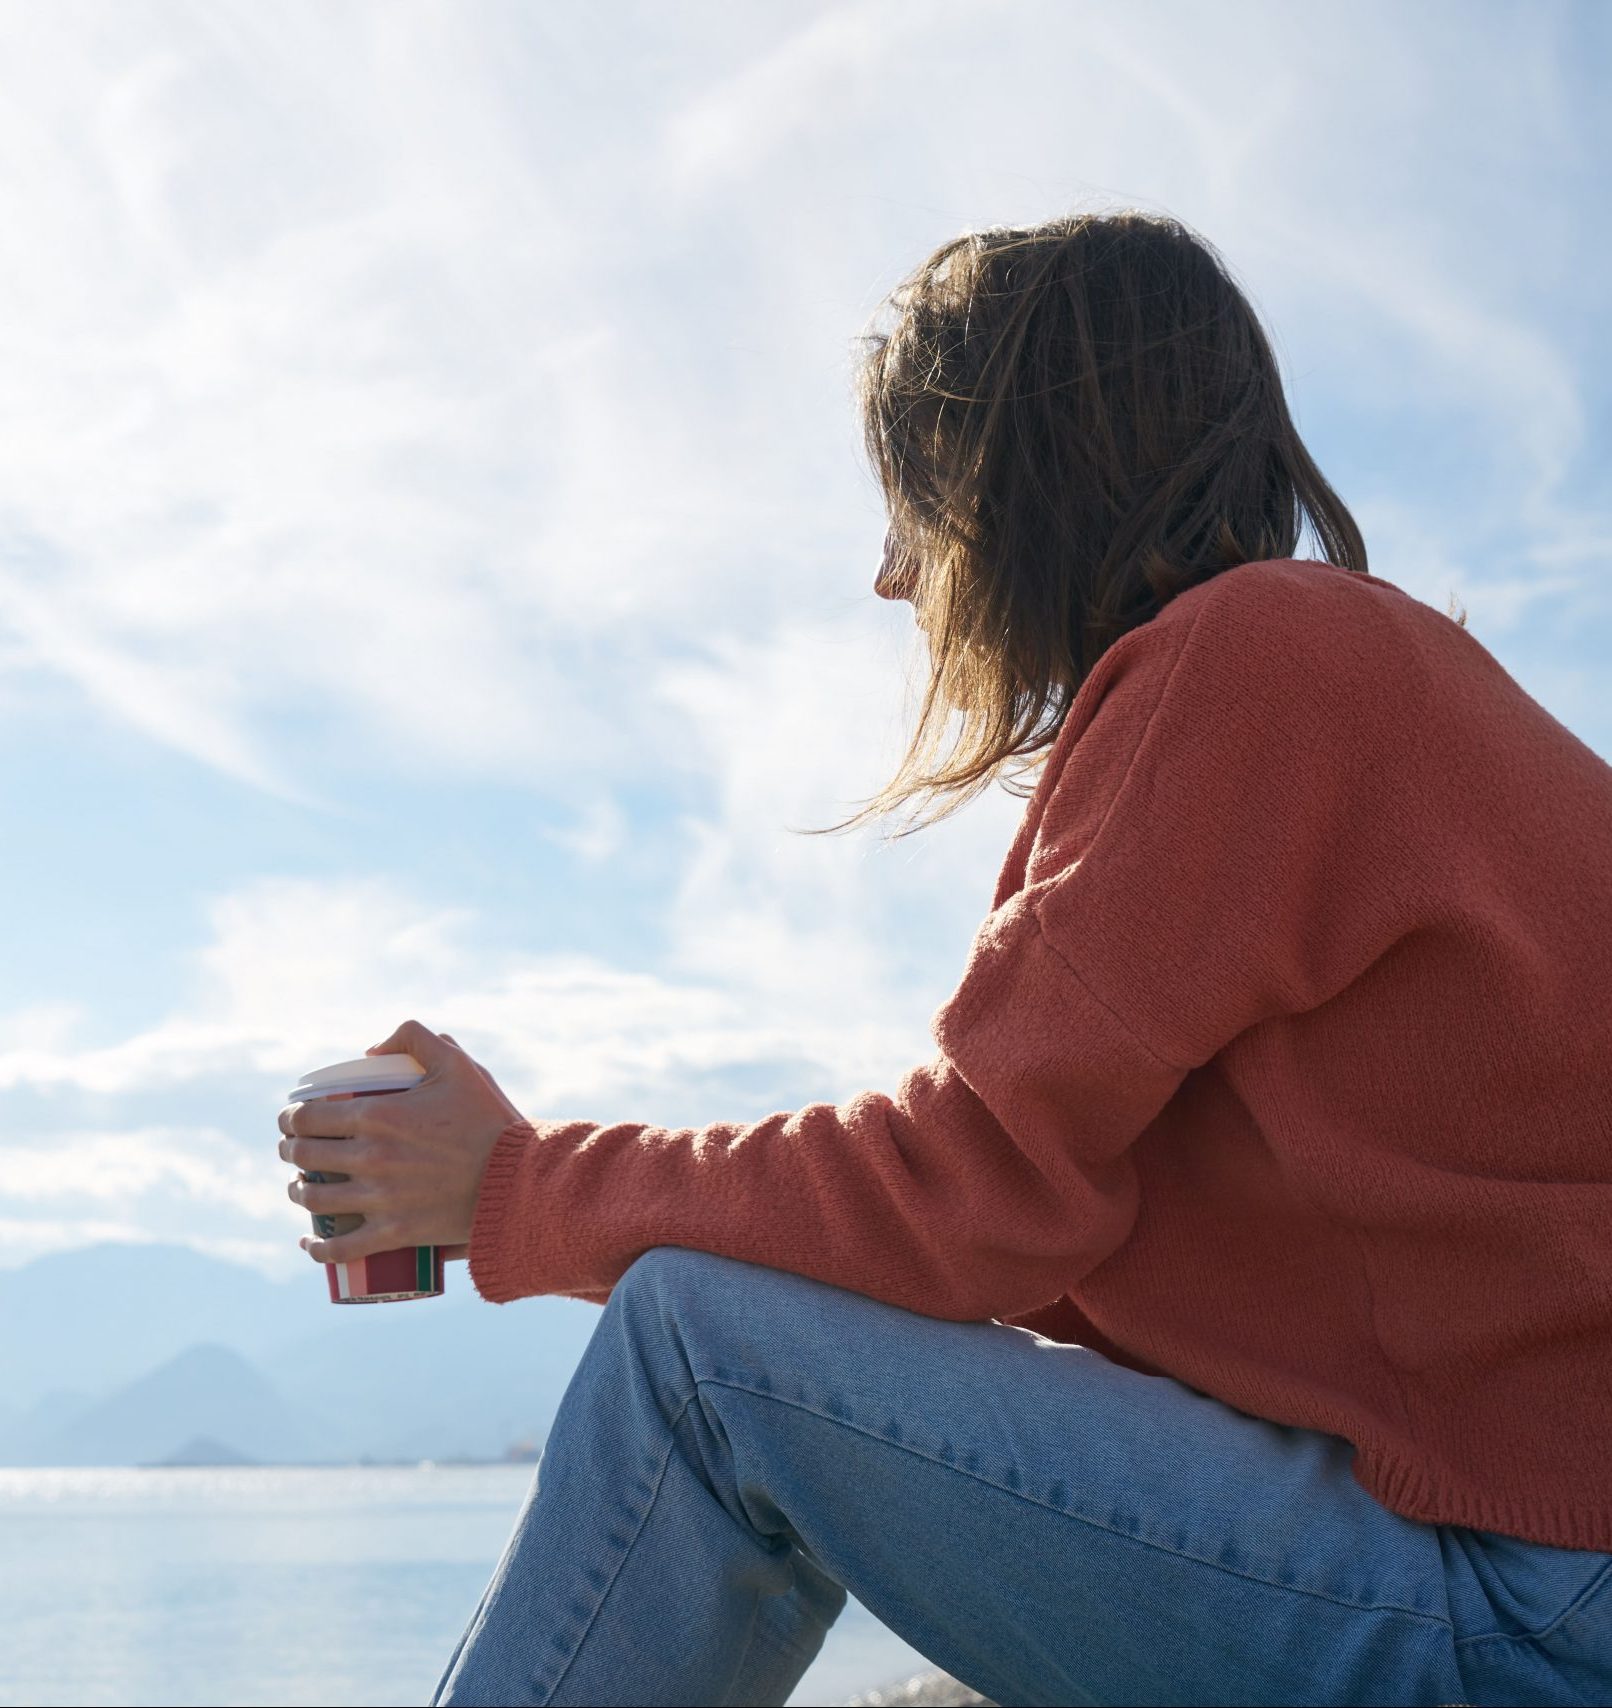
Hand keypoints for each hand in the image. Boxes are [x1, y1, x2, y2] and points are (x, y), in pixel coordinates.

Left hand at [279, 1019, 526, 1265]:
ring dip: (297, 1194)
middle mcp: (370, 1158)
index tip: (291, 1120)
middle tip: (294, 1151)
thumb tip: (371, 1049)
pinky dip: (317, 1249)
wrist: (520, 1179)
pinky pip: (342, 1249)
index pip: (309, 1117)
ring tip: (301, 1189)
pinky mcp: (395, 1233)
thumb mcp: (457, 1065)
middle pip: (305, 1158)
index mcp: (378, 1116)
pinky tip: (310, 1244)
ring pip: (315, 1201)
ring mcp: (380, 1200)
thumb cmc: (490, 1120)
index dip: (290, 1118)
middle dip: (290, 1153)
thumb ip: (416, 1039)